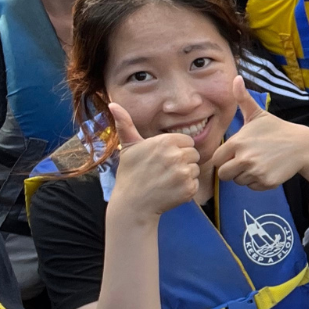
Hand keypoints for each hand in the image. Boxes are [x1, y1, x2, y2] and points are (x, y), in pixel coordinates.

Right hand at [107, 102, 200, 220]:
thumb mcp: (129, 147)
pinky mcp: (188, 188)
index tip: (163, 159)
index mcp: (165, 141)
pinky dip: (186, 188)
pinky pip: (195, 183)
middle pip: (193, 154)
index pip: (186, 141)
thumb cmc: (130, 174)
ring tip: (167, 180)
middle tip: (164, 171)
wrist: (132, 205)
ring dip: (185, 175)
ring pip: (195, 169)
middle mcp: (176, 155)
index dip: (177, 149)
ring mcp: (183, 172)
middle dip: (182, 162)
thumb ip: (125, 124)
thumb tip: (113, 103)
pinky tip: (171, 190)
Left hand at [208, 76, 308, 190]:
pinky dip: (257, 182)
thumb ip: (242, 98)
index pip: (217, 159)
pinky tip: (266, 170)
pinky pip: (252, 187)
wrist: (301, 145)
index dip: (224, 158)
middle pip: (224, 174)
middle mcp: (244, 158)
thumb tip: (236, 78)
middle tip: (244, 162)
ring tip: (258, 164)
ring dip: (244, 176)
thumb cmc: (276, 129)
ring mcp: (255, 171)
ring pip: (238, 181)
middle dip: (231, 170)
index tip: (234, 154)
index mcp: (237, 142)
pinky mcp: (266, 182)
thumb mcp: (258, 114)